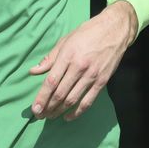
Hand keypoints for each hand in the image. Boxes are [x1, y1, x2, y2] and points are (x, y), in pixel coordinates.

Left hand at [29, 0, 136, 120]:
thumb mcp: (66, 40)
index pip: (51, 81)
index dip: (42, 97)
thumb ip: (50, 58)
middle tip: (40, 115)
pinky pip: (88, 101)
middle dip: (48, 107)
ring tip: (50, 117)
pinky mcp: (102, 81)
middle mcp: (79, 67)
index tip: (35, 108)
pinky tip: (68, 117)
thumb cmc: (88, 33)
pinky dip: (77, 112)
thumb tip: (34, 71)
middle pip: (60, 93)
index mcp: (68, 55)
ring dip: (59, 111)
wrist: (115, 30)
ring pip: (72, 99)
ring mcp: (92, 75)